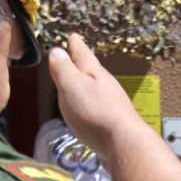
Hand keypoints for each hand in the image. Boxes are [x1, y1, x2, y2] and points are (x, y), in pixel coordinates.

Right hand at [47, 33, 157, 168]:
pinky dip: (92, 103)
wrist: (123, 143)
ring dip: (88, 83)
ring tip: (81, 81)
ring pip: (97, 88)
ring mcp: (113, 103)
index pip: (82, 54)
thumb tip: (57, 51)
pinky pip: (100, 106)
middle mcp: (106, 85)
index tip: (72, 36)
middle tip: (76, 55)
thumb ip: (63, 69)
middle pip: (92, 70)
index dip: (75, 45)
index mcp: (93, 73)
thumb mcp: (71, 85)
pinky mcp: (114, 121)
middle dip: (82, 63)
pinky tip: (90, 110)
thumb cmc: (95, 113)